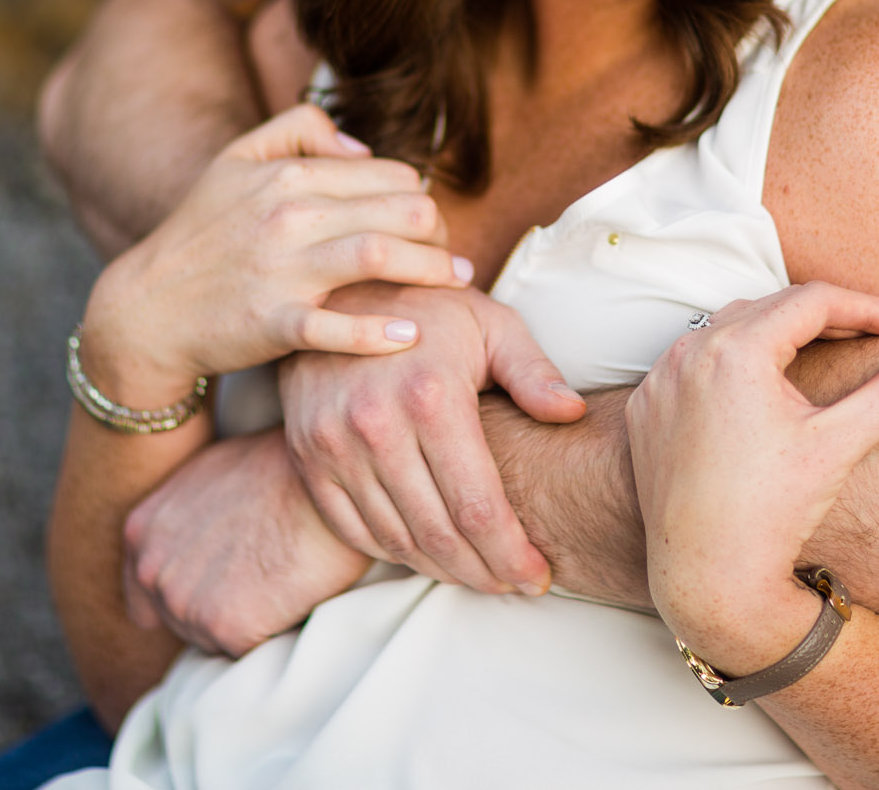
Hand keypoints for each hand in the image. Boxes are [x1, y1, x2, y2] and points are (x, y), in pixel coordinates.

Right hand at [79, 104, 470, 401]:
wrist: (146, 309)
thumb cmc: (199, 235)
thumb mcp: (235, 159)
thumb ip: (299, 129)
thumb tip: (363, 147)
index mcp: (289, 175)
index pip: (389, 175)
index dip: (421, 198)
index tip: (429, 225)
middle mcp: (289, 216)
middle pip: (399, 209)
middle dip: (440, 232)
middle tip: (452, 255)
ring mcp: (281, 270)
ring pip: (380, 254)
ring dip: (433, 269)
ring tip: (459, 282)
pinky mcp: (273, 322)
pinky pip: (338, 328)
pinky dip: (380, 332)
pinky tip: (410, 333)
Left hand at [123, 430, 373, 656]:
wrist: (325, 477)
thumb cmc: (282, 468)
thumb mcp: (210, 476)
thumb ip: (182, 517)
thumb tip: (191, 548)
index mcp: (142, 531)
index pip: (146, 596)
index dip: (189, 594)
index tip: (222, 585)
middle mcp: (151, 569)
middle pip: (180, 623)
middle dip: (219, 610)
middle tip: (263, 578)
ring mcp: (185, 601)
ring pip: (214, 642)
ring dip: (246, 623)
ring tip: (279, 582)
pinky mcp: (226, 626)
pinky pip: (249, 651)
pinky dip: (272, 632)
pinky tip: (292, 594)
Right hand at [278, 283, 585, 595]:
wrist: (338, 291)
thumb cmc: (430, 309)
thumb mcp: (491, 324)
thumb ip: (534, 373)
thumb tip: (572, 414)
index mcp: (431, 396)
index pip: (478, 507)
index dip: (512, 555)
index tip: (538, 577)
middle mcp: (376, 425)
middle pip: (438, 535)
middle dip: (484, 574)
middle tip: (515, 586)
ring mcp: (333, 445)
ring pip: (395, 540)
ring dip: (442, 571)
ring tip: (480, 576)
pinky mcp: (306, 457)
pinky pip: (353, 529)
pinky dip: (394, 552)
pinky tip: (428, 555)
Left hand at [627, 283, 878, 658]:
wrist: (707, 576)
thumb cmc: (773, 512)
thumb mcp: (840, 444)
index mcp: (737, 349)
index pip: (816, 301)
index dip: (872, 308)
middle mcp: (689, 351)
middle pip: (772, 307)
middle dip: (830, 316)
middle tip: (878, 334)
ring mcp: (660, 378)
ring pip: (728, 328)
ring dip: (777, 332)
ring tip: (826, 349)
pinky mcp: (646, 405)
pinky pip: (692, 362)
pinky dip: (731, 361)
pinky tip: (762, 384)